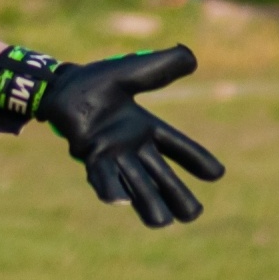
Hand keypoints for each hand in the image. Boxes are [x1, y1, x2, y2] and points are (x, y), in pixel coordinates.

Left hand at [37, 46, 225, 226]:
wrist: (61, 88)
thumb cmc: (96, 82)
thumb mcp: (132, 71)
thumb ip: (160, 67)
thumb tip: (191, 57)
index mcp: (146, 127)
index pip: (176, 145)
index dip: (195, 159)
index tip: (217, 173)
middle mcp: (132, 146)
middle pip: (161, 176)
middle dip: (176, 195)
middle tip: (193, 214)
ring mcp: (112, 155)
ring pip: (135, 184)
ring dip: (147, 202)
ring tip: (162, 222)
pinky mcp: (91, 157)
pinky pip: (103, 177)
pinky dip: (111, 190)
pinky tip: (120, 203)